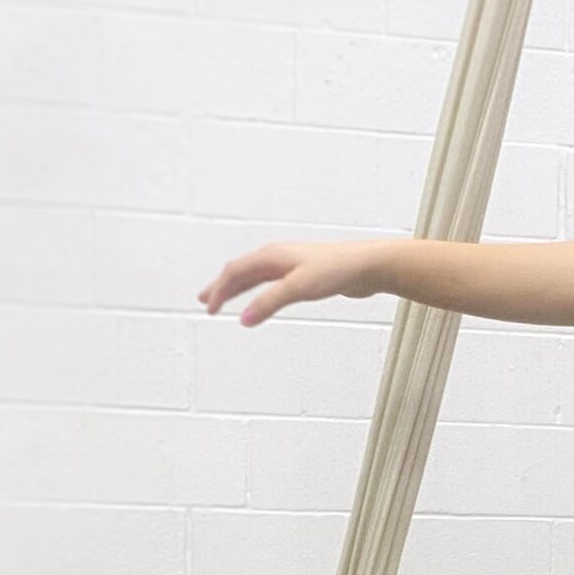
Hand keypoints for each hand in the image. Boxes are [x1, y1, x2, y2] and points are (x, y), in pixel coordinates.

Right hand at [198, 239, 392, 326]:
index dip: (219, 290)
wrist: (368, 266)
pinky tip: (261, 299)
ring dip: (238, 288)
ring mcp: (290, 265)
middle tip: (205, 301)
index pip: (235, 272)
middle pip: (241, 272)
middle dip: (221, 287)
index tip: (208, 308)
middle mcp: (277, 257)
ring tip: (225, 299)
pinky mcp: (303, 275)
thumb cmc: (336, 270)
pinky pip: (271, 283)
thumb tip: (244, 319)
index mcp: (271, 256)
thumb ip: (270, 303)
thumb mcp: (299, 287)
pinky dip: (258, 292)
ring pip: (256, 277)